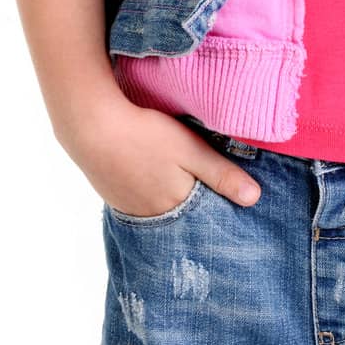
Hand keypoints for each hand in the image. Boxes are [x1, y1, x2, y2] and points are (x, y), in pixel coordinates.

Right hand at [63, 96, 262, 215]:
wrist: (90, 125)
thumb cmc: (145, 136)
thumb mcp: (190, 150)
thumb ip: (221, 174)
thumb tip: (255, 199)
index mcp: (174, 207)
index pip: (204, 218)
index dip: (217, 208)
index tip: (231, 203)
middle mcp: (151, 216)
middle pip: (181, 215)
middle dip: (195, 206)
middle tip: (205, 188)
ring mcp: (128, 207)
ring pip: (160, 208)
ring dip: (171, 198)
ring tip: (179, 180)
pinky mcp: (112, 194)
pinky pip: (140, 200)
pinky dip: (150, 192)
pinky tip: (152, 175)